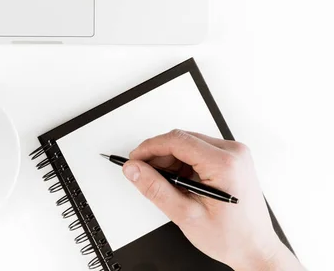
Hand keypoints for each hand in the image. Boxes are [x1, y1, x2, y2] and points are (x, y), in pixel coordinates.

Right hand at [123, 130, 302, 270]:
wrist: (255, 249)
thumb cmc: (232, 237)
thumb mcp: (186, 215)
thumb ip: (155, 189)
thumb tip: (134, 170)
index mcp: (225, 163)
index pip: (177, 140)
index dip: (150, 148)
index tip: (135, 159)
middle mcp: (233, 153)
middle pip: (182, 140)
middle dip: (158, 155)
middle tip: (144, 174)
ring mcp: (234, 155)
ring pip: (188, 144)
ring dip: (171, 160)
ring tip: (165, 185)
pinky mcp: (232, 160)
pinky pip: (199, 151)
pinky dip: (183, 164)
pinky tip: (180, 183)